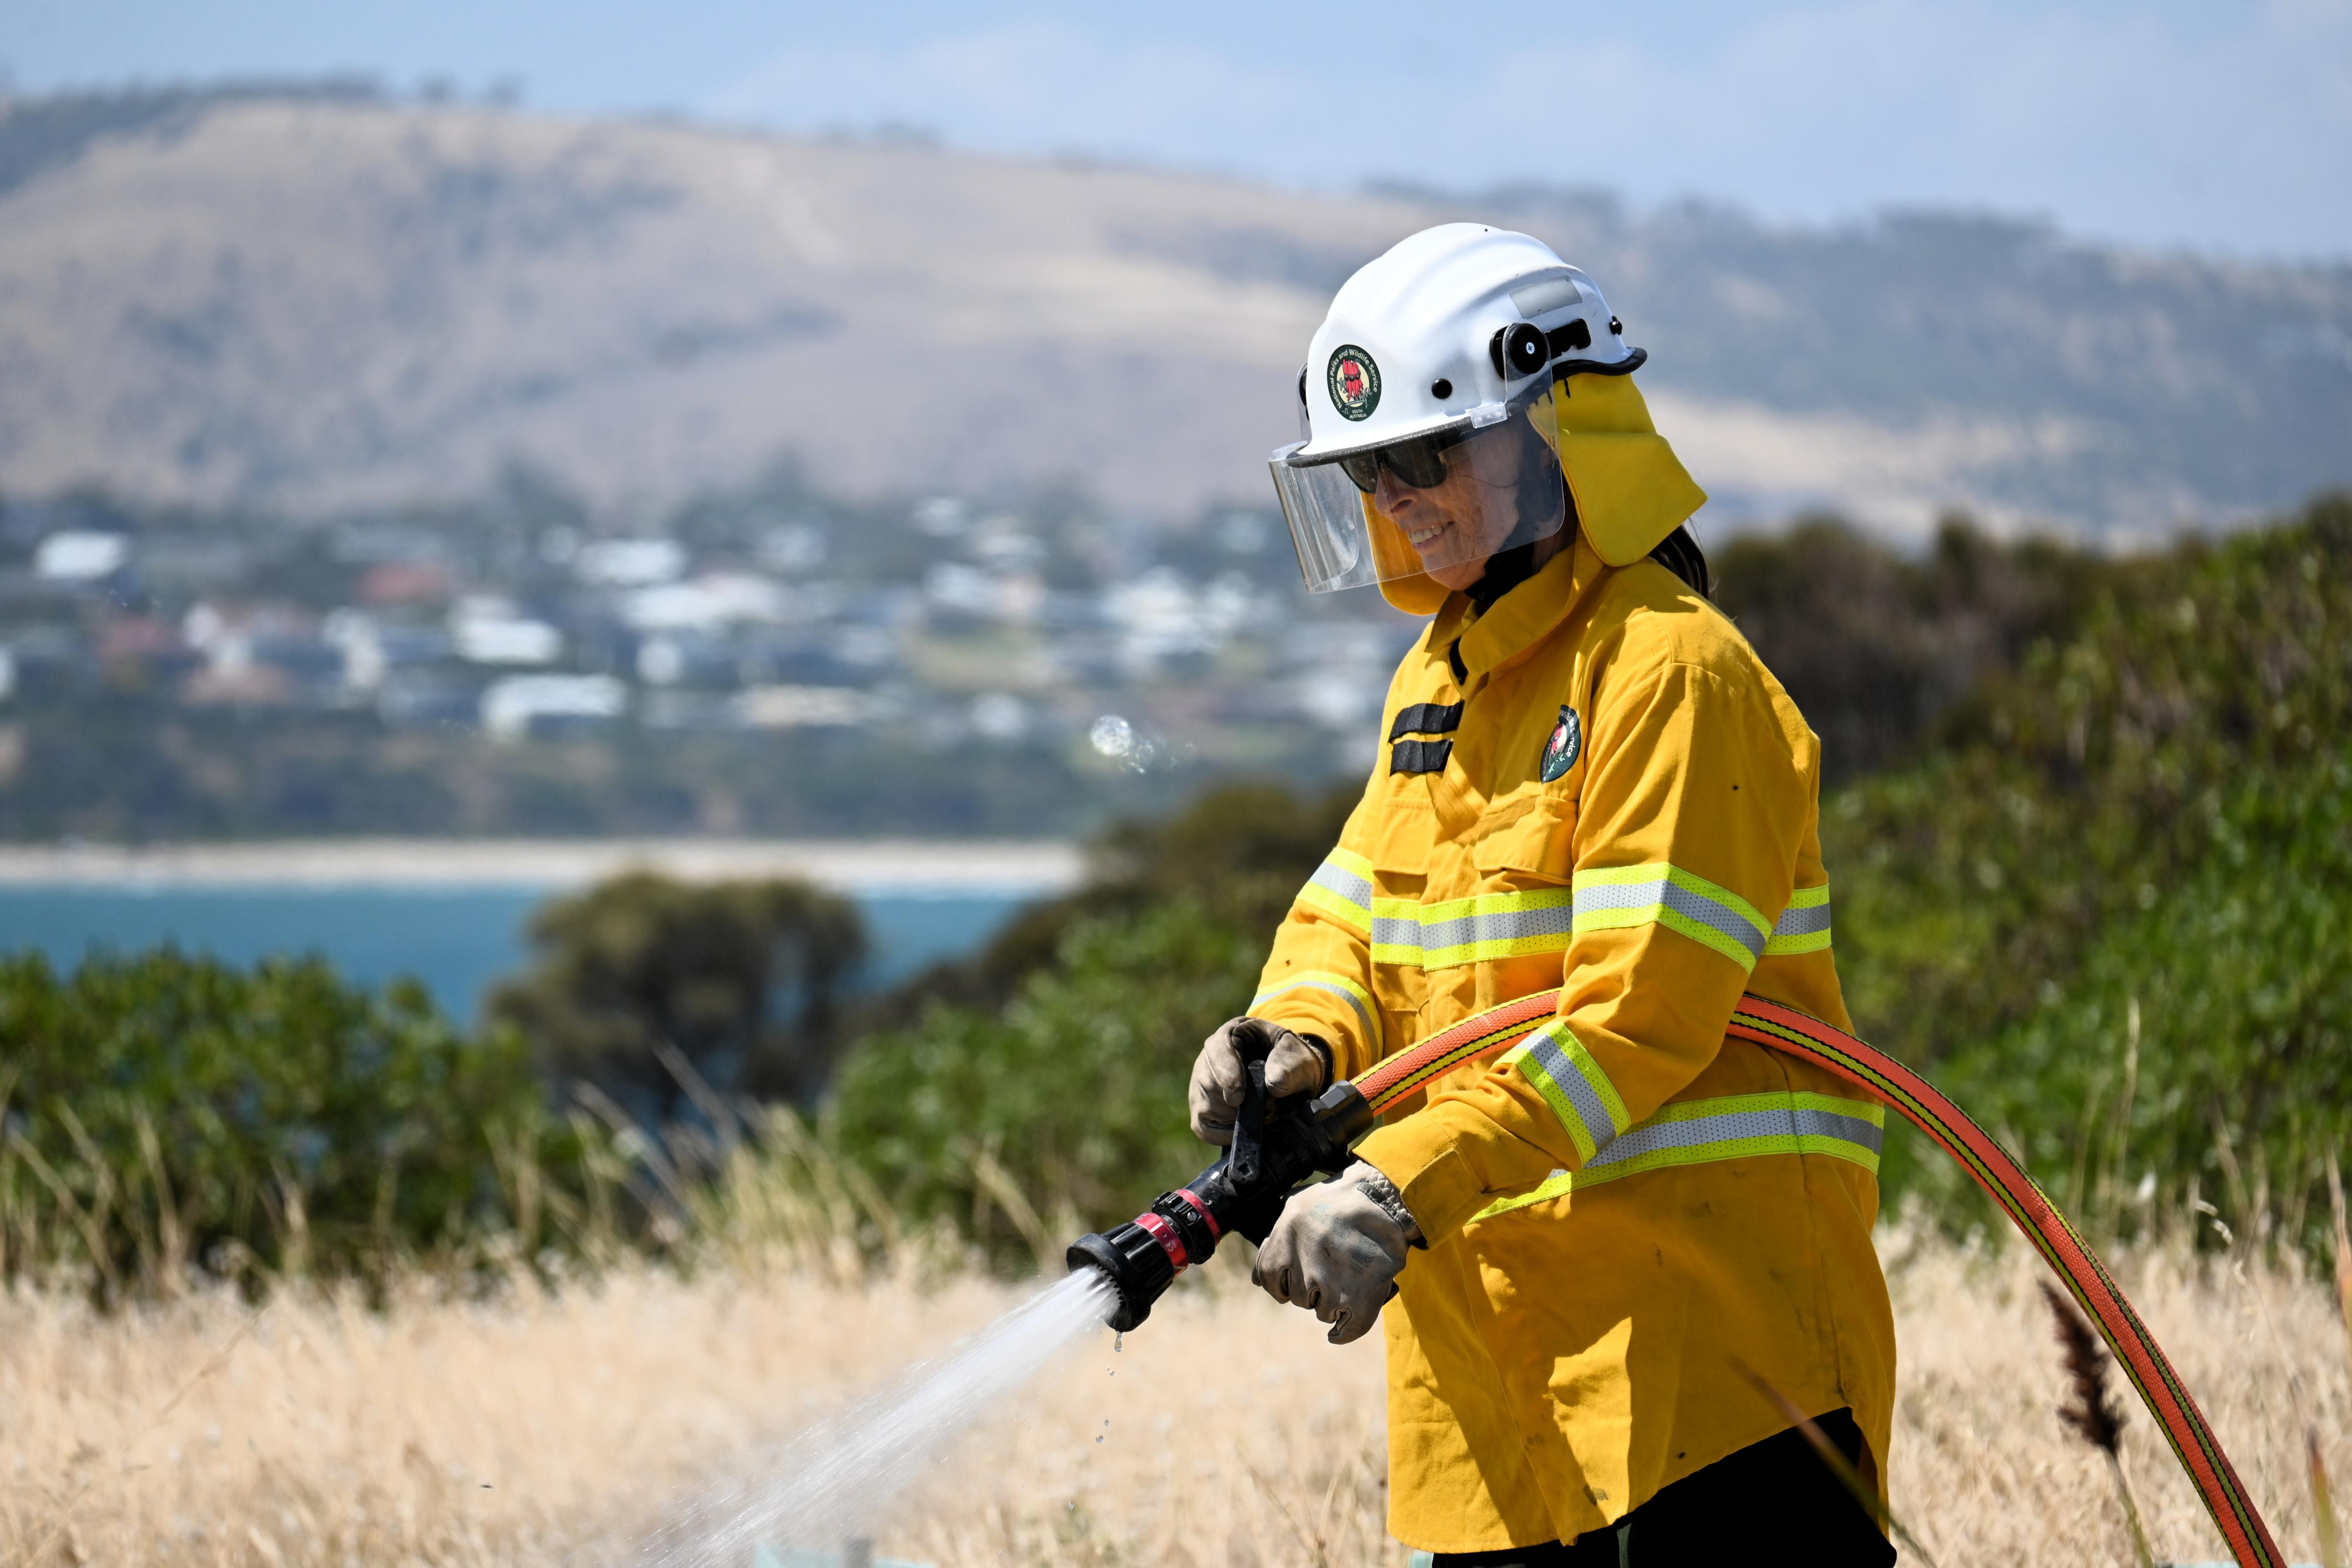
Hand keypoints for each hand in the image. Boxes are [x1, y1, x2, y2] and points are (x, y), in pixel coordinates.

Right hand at [1188, 1016, 1329, 1145]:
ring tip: (1260, 1113)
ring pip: (1205, 1107)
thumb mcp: (1298, 1056)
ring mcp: (1202, 1083)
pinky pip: (1203, 1128)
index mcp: (1232, 1034)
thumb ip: (1288, 1065)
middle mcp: (1210, 1057)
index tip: (1238, 1098)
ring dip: (1234, 1118)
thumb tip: (1274, 1084)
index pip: (1217, 1050)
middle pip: (1207, 1082)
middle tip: (1266, 1108)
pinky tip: (1244, 1127)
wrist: (1292, 1079)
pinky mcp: (1202, 1108)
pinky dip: (1224, 1133)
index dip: (1227, 1075)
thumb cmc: (1292, 1062)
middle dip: (1236, 1103)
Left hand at [1252, 1161, 1420, 1343]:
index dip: (1281, 1279)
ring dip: (1334, 1301)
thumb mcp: (1300, 1205)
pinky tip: (1339, 1331)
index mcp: (1286, 1233)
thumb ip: (1278, 1239)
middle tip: (1334, 1267)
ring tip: (1351, 1275)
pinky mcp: (1360, 1297)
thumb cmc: (1343, 1198)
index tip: (1296, 1275)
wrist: (1389, 1197)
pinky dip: (1344, 1331)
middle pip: (1297, 1296)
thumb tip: (1257, 1279)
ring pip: (1321, 1311)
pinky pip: (1347, 1328)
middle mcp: (1304, 1258)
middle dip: (1312, 1287)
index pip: (1267, 1276)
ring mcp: (1331, 1281)